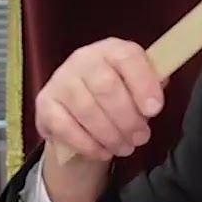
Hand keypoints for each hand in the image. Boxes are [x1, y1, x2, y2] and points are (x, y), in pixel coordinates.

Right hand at [34, 37, 165, 162]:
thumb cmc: (119, 96)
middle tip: (141, 138)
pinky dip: (88, 143)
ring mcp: (61, 79)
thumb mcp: (138, 86)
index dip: (143, 84)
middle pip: (106, 87)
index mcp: (113, 49)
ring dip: (110, 134)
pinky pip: (65, 126)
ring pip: (87, 109)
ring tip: (125, 147)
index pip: (128, 58)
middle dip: (128, 118)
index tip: (154, 110)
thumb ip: (151, 86)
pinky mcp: (45, 103)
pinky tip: (103, 152)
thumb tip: (156, 97)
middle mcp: (84, 58)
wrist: (80, 112)